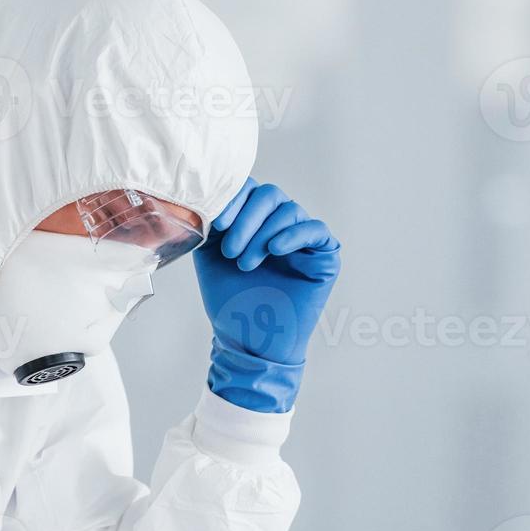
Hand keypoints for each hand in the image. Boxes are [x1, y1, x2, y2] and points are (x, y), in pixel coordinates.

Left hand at [193, 178, 340, 412]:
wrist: (249, 340)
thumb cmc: (230, 301)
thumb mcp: (210, 255)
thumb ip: (211, 223)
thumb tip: (205, 195)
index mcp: (254, 220)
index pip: (249, 190)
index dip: (234, 199)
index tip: (218, 222)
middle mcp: (279, 224)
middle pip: (270, 195)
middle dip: (247, 219)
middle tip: (231, 250)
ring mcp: (302, 238)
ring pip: (290, 210)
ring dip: (262, 234)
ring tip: (245, 263)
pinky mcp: (323, 256)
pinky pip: (316, 230)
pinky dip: (294, 234)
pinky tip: (275, 250)